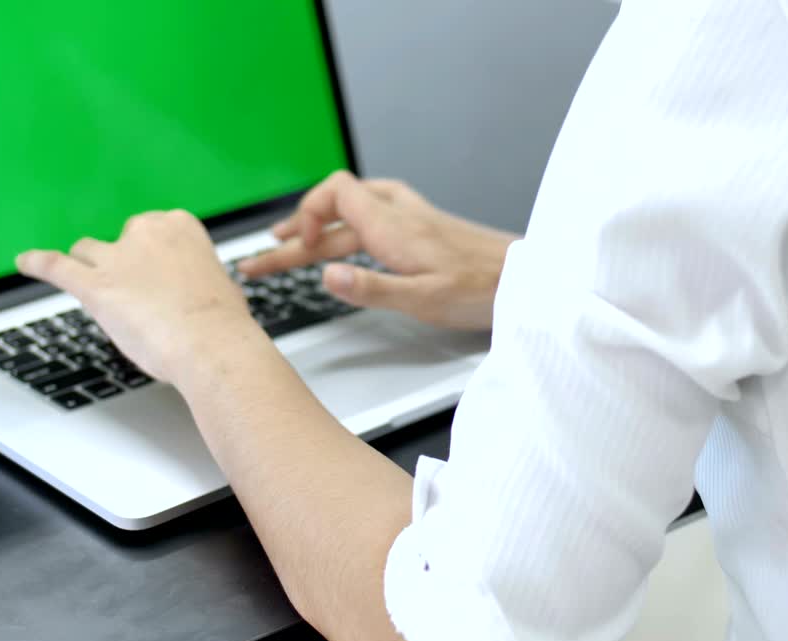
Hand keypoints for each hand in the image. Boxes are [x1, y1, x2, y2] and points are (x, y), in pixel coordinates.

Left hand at [15, 209, 251, 384]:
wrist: (212, 346)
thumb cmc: (222, 324)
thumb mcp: (218, 285)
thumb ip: (193, 277)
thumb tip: (186, 290)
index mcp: (181, 225)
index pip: (153, 228)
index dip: (152, 255)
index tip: (159, 273)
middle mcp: (145, 232)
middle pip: (120, 240)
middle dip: (124, 262)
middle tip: (140, 294)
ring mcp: (116, 257)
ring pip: (88, 251)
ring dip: (91, 268)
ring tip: (100, 289)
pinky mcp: (93, 284)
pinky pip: (55, 266)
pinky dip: (37, 263)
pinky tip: (25, 263)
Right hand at [238, 170, 515, 329]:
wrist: (525, 280)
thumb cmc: (480, 290)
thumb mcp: (421, 300)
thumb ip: (370, 288)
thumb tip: (324, 276)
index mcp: (393, 226)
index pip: (334, 193)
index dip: (307, 214)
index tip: (298, 249)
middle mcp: (399, 214)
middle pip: (335, 210)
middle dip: (295, 235)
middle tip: (262, 261)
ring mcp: (412, 219)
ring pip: (352, 214)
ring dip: (317, 230)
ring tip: (290, 247)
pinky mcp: (423, 229)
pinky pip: (372, 217)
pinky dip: (345, 229)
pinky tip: (342, 244)